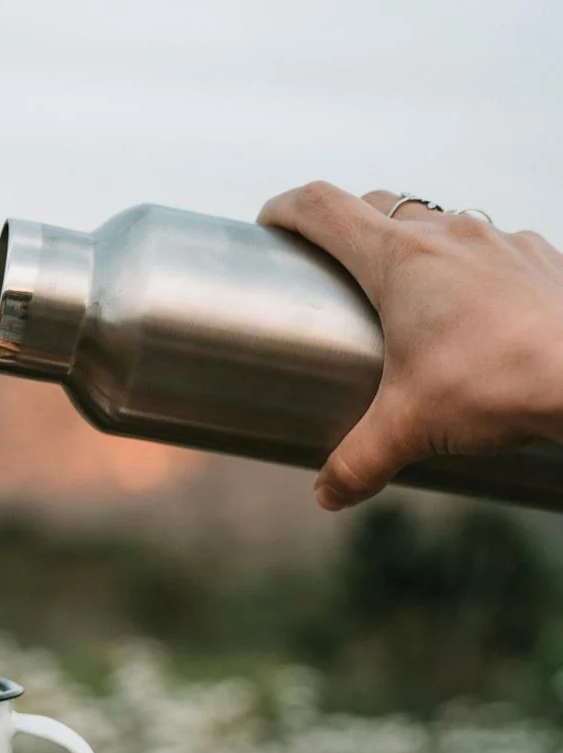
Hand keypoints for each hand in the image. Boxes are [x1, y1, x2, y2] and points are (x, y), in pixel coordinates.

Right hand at [258, 182, 562, 509]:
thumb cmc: (495, 386)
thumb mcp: (409, 430)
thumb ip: (358, 463)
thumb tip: (327, 494)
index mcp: (399, 259)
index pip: (324, 208)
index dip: (286, 210)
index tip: (269, 225)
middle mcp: (448, 235)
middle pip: (377, 206)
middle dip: (345, 230)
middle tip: (330, 270)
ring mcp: (499, 241)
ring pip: (439, 223)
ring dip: (412, 248)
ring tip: (405, 297)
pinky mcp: (539, 259)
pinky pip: (490, 249)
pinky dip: (468, 270)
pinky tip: (474, 313)